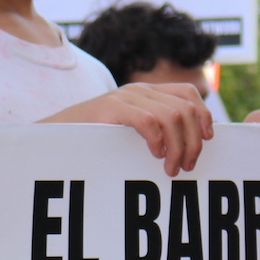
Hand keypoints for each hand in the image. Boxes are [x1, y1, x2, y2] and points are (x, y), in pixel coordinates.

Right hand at [43, 83, 213, 175]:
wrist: (52, 136)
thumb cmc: (93, 141)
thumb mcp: (129, 133)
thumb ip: (154, 131)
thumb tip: (190, 147)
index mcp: (147, 93)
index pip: (188, 94)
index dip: (204, 116)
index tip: (207, 140)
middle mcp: (139, 90)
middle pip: (186, 108)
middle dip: (193, 141)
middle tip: (187, 166)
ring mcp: (124, 97)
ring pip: (173, 116)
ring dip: (179, 147)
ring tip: (172, 168)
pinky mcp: (110, 108)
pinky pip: (149, 120)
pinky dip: (158, 140)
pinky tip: (155, 155)